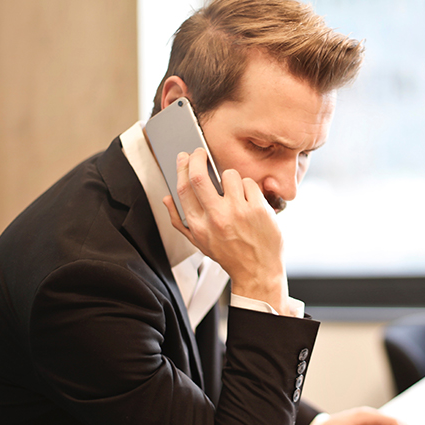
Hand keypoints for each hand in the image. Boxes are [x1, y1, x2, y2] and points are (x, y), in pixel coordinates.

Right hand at [163, 148, 289, 313]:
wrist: (257, 271)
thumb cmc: (229, 256)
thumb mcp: (199, 242)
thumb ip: (180, 220)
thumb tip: (167, 199)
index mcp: (199, 226)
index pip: (183, 189)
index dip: (182, 168)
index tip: (185, 157)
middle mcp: (216, 218)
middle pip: (199, 176)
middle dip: (197, 158)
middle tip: (201, 152)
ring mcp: (238, 212)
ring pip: (229, 175)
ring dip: (231, 178)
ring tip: (234, 191)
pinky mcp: (257, 209)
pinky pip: (249, 183)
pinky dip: (249, 187)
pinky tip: (249, 200)